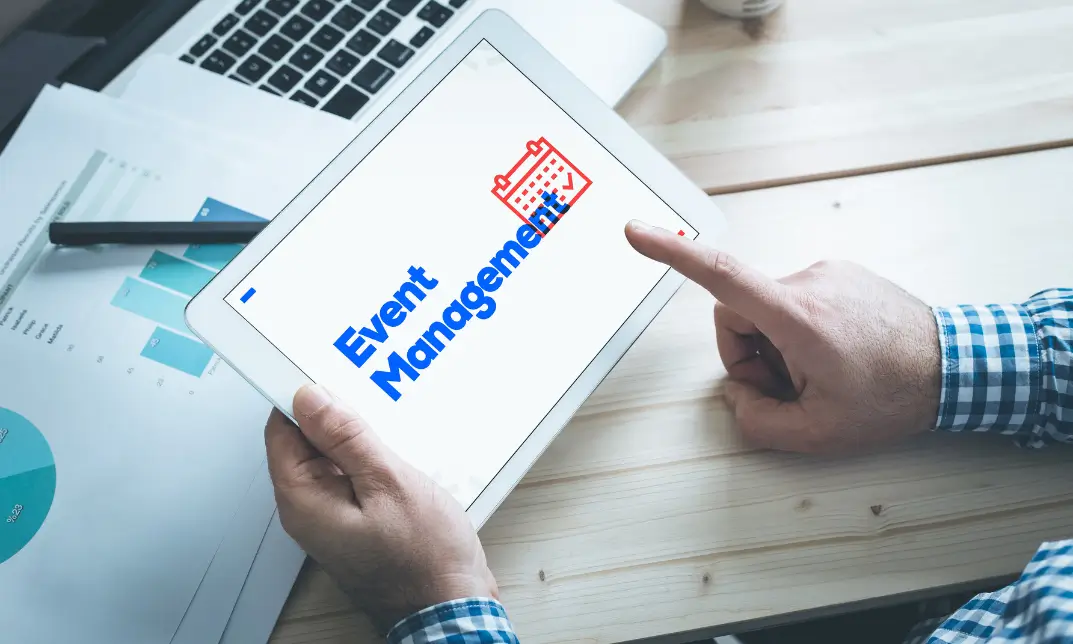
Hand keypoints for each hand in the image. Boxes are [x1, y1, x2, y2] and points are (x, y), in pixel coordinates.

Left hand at [264, 385, 497, 632]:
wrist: (449, 605)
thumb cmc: (424, 559)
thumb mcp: (389, 483)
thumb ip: (347, 438)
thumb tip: (310, 399)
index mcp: (305, 500)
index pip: (281, 430)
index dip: (302, 397)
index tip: (329, 377)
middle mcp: (309, 510)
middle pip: (305, 441)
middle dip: (334, 415)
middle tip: (370, 400)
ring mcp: (332, 518)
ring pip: (331, 457)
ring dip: (356, 438)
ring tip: (388, 429)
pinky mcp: (354, 521)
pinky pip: (350, 477)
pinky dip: (368, 459)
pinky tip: (395, 454)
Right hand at [625, 220, 940, 452]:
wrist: (957, 367)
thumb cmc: (892, 398)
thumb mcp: (816, 435)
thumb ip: (756, 422)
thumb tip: (738, 395)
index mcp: (797, 317)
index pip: (721, 276)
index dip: (672, 253)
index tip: (636, 233)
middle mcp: (807, 283)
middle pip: (736, 312)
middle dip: (747, 352)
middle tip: (786, 387)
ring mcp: (826, 273)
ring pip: (765, 308)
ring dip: (777, 343)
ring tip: (820, 372)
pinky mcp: (839, 272)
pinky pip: (794, 299)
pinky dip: (800, 329)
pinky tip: (836, 353)